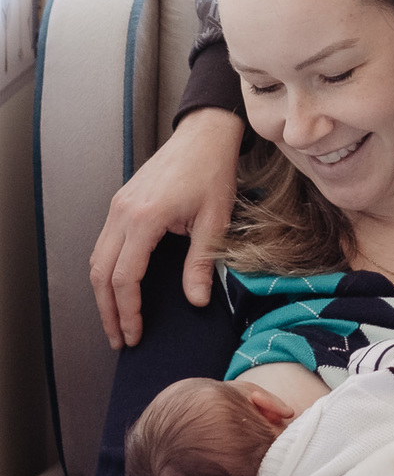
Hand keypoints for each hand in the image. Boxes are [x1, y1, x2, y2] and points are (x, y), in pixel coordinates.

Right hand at [89, 108, 242, 348]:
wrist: (204, 136)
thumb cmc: (213, 173)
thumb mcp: (215, 221)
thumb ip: (201, 263)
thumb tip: (197, 301)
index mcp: (145, 219)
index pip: (125, 278)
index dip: (128, 311)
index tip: (135, 334)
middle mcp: (123, 213)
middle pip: (101, 273)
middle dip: (108, 311)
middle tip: (119, 339)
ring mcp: (117, 207)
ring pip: (96, 259)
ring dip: (103, 293)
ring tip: (116, 321)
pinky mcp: (120, 203)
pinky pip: (103, 244)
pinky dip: (106, 270)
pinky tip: (118, 287)